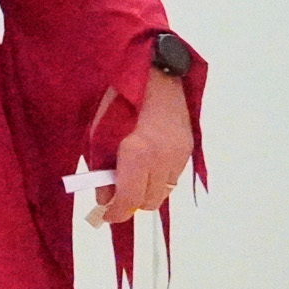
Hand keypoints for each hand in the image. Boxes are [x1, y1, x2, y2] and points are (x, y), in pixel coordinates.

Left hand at [86, 73, 191, 226]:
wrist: (154, 71)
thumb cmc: (117, 99)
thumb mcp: (99, 135)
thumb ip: (102, 170)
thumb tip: (104, 199)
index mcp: (138, 153)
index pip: (129, 199)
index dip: (115, 213)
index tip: (104, 216)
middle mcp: (164, 157)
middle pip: (150, 201)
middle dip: (131, 203)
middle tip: (115, 195)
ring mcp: (180, 153)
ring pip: (165, 191)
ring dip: (147, 191)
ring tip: (130, 177)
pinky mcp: (189, 148)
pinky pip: (174, 176)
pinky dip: (159, 178)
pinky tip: (147, 164)